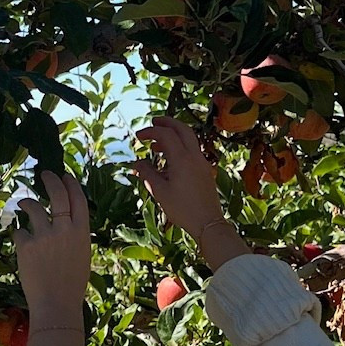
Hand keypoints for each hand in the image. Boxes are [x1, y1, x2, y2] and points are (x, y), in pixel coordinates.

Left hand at [13, 167, 91, 321]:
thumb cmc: (71, 284)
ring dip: (26, 203)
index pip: (78, 199)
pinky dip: (20, 236)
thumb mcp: (82, 255)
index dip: (71, 184)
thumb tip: (64, 218)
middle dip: (50, 179)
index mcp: (82, 232)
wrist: (56, 304)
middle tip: (44, 173)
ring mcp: (44, 236)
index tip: (64, 175)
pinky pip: (19, 231)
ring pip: (32, 207)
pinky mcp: (26, 245)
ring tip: (22, 205)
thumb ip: (74, 234)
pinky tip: (23, 247)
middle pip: (57, 194)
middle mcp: (64, 229)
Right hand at [133, 116, 249, 265]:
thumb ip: (147, 174)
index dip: (151, 132)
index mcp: (182, 159)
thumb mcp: (159, 192)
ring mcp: (202, 162)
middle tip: (153, 122)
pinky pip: (192, 151)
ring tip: (157, 145)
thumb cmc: (182, 209)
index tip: (138, 137)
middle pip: (182, 129)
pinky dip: (180, 147)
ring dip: (174, 135)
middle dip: (167, 123)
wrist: (208, 222)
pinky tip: (169, 161)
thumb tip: (136, 164)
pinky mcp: (205, 170)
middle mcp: (194, 156)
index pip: (166, 135)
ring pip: (189, 139)